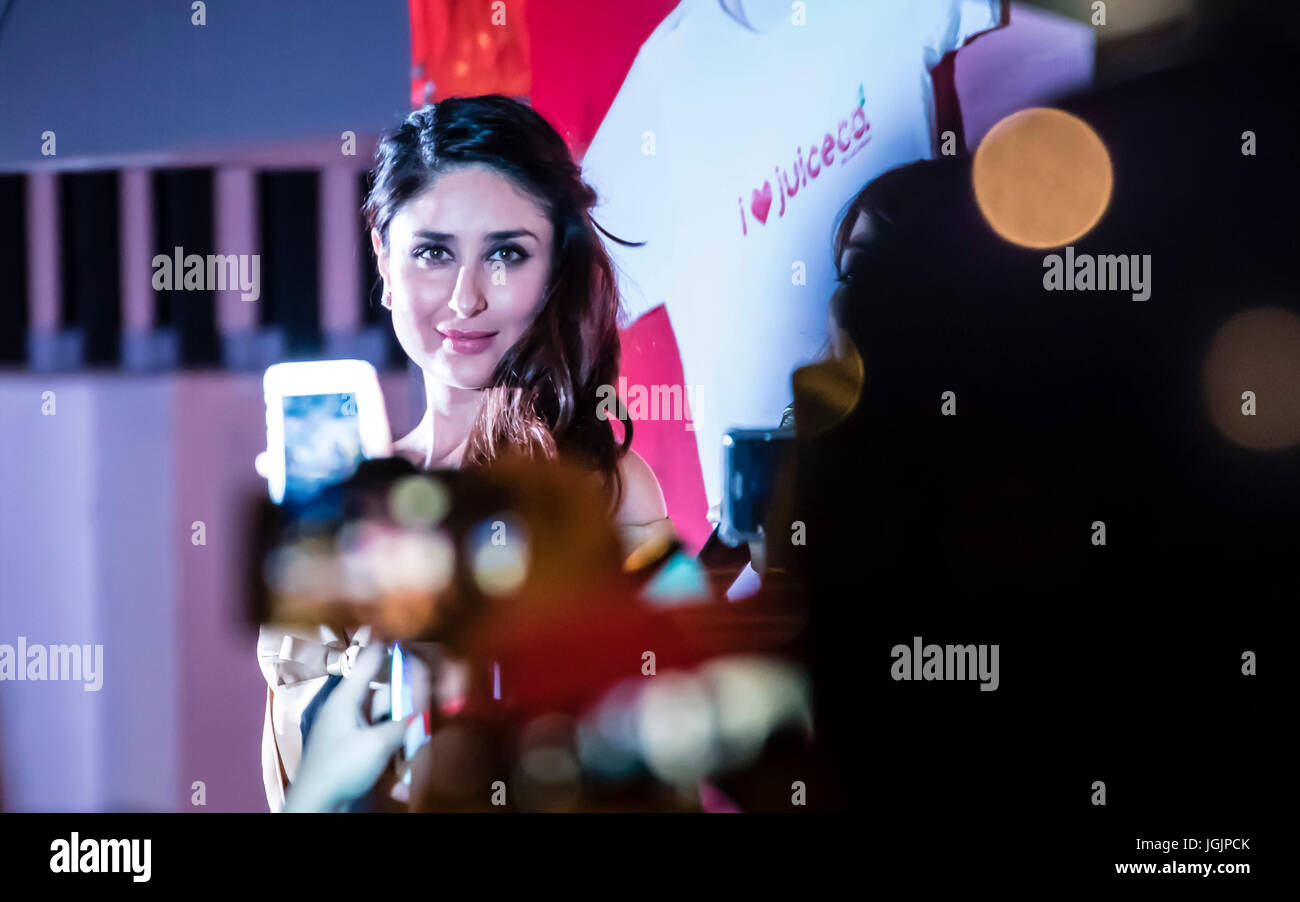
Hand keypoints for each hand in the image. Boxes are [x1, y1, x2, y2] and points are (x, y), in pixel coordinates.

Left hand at [283, 642, 406, 812]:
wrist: (317, 803)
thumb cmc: (341, 767)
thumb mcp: (378, 744)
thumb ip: (402, 724)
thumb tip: (417, 713)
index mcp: (346, 698)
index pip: (368, 661)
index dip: (386, 647)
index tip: (402, 635)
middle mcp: (347, 708)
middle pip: (382, 690)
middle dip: (402, 691)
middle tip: (422, 687)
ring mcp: (349, 729)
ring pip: (383, 713)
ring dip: (399, 719)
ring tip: (414, 724)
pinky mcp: (353, 747)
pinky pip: (378, 733)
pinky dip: (391, 737)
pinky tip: (402, 749)